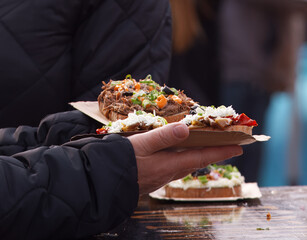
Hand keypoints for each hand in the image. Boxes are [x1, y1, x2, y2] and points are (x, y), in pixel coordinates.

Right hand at [128, 122, 242, 194]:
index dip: (221, 151)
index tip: (239, 148)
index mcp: (170, 164)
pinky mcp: (154, 178)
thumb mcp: (142, 144)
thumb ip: (163, 136)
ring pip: (187, 165)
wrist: (105, 182)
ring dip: (200, 156)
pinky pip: (176, 167)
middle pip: (197, 161)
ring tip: (208, 148)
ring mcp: (162, 177)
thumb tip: (186, 128)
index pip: (202, 156)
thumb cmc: (121, 161)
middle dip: (214, 153)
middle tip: (227, 147)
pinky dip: (185, 159)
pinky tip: (180, 155)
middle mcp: (170, 172)